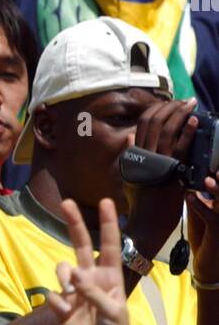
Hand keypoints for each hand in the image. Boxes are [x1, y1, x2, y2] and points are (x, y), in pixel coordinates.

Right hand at [46, 198, 132, 324]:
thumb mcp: (113, 312)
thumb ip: (94, 291)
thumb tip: (73, 272)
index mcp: (110, 278)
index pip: (109, 246)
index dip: (107, 224)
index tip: (106, 202)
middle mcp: (91, 281)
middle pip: (80, 246)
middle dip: (74, 224)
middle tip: (66, 202)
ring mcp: (75, 293)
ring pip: (62, 269)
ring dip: (64, 275)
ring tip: (71, 291)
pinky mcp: (61, 309)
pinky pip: (53, 295)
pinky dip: (58, 302)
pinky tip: (65, 314)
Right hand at [124, 96, 198, 256]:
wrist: (146, 224)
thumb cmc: (140, 203)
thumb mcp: (129, 177)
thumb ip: (131, 156)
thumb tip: (130, 137)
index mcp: (135, 155)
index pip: (143, 124)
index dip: (156, 109)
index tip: (168, 104)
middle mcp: (144, 155)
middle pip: (154, 122)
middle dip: (170, 107)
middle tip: (184, 100)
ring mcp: (157, 163)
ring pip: (167, 130)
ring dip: (180, 113)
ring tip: (191, 104)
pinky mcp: (171, 171)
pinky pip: (180, 147)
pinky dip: (187, 131)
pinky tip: (194, 121)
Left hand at [187, 174, 218, 279]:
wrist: (210, 268)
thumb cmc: (207, 242)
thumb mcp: (202, 219)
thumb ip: (200, 202)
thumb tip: (190, 184)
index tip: (215, 167)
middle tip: (216, 171)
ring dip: (217, 191)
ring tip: (206, 181)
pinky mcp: (218, 233)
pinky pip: (211, 218)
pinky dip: (200, 207)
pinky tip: (189, 198)